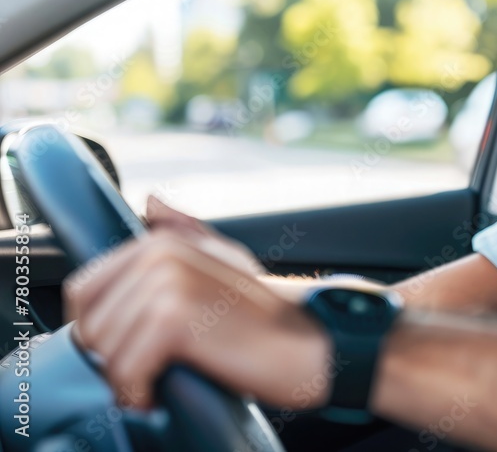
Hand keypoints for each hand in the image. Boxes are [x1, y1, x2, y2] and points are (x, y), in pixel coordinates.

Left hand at [63, 199, 333, 410]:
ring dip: (127, 381)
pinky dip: (138, 394)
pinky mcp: (175, 319)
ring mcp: (167, 283)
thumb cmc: (267, 314)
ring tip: (161, 381)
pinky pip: (125, 369)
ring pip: (105, 351)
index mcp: (163, 242)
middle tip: (154, 369)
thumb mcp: (224, 262)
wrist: (311, 343)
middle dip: (114, 359)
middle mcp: (160, 254)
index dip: (102, 331)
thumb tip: (151, 201)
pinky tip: (159, 394)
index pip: (86, 291)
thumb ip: (184, 232)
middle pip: (90, 324)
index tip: (134, 350)